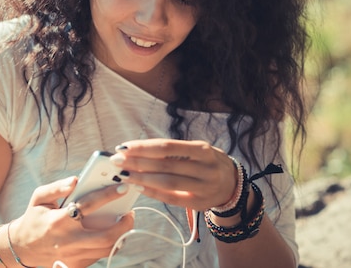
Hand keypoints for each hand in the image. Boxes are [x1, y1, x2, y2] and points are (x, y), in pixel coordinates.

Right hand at [7, 177, 134, 267]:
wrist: (23, 247)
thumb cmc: (34, 218)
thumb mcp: (39, 198)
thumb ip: (57, 187)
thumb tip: (76, 180)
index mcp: (59, 221)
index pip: (89, 205)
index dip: (109, 195)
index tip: (123, 187)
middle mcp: (68, 241)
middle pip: (106, 237)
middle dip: (124, 225)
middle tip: (130, 213)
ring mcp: (73, 257)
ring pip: (106, 249)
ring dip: (120, 236)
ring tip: (124, 223)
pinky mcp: (76, 266)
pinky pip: (99, 256)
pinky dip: (109, 245)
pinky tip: (111, 233)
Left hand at [110, 139, 237, 210]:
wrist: (233, 184)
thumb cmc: (207, 162)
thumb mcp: (197, 150)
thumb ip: (172, 151)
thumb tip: (136, 150)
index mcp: (203, 150)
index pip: (167, 147)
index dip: (143, 147)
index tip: (123, 147)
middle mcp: (205, 168)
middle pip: (165, 165)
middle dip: (137, 162)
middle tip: (116, 160)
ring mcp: (204, 187)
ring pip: (167, 182)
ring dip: (141, 178)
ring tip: (123, 175)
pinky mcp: (199, 203)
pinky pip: (172, 198)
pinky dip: (153, 193)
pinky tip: (138, 188)